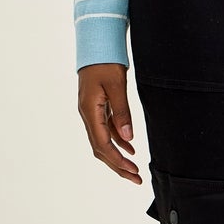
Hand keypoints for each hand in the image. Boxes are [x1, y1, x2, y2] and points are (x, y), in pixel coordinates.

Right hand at [77, 62, 142, 183]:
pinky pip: (106, 130)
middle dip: (118, 165)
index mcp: (89, 111)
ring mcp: (91, 112)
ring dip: (118, 156)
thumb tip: (128, 138)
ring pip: (103, 141)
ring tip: (134, 169)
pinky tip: (130, 147)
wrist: (96, 44)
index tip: (132, 171)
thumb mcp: (117, 85)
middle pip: (101, 148)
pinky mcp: (97, 107)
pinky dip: (118, 140)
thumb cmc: (105, 62)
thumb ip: (122, 112)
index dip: (117, 160)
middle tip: (135, 179)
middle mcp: (87, 115)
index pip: (102, 144)